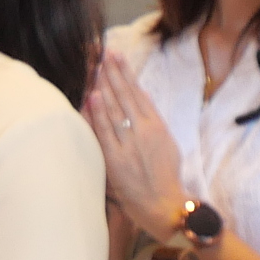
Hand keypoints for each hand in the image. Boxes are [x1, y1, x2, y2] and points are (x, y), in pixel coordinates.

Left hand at [81, 49, 194, 236]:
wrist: (165, 205)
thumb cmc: (165, 176)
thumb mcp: (167, 143)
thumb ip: (154, 119)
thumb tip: (143, 95)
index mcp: (157, 126)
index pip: (138, 93)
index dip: (126, 73)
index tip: (116, 57)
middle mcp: (144, 132)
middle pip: (125, 96)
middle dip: (113, 73)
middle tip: (103, 54)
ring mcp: (130, 145)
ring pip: (114, 110)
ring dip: (104, 87)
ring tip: (96, 68)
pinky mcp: (117, 160)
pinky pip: (105, 133)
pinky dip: (98, 114)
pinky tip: (92, 97)